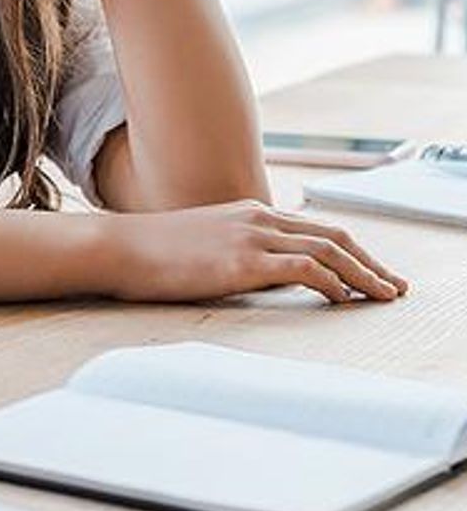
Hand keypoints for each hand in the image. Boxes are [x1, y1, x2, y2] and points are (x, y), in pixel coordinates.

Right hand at [102, 200, 408, 303]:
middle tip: (393, 286)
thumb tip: (263, 278)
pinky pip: (305, 269)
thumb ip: (237, 253)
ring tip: (383, 295)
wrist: (117, 248)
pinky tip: (343, 298)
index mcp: (249, 212)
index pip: (316, 228)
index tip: (371, 272)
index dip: (352, 251)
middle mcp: (258, 217)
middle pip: (334, 234)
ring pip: (329, 249)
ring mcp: (251, 236)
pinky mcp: (243, 261)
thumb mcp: (202, 245)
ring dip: (364, 274)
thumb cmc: (150, 253)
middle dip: (371, 262)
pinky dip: (333, 281)